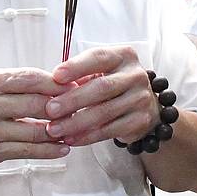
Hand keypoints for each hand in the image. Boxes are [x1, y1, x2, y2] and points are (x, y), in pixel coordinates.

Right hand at [0, 67, 70, 167]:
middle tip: (80, 106)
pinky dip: (49, 150)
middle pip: (35, 105)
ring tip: (75, 127)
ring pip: (35, 131)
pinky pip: (27, 151)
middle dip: (63, 106)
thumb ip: (16, 81)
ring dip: (60, 130)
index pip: (29, 79)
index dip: (56, 83)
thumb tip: (57, 82)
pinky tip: (63, 147)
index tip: (75, 85)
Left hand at [45, 44, 162, 147]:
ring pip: (105, 111)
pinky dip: (88, 136)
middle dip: (73, 99)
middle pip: (102, 87)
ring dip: (77, 122)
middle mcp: (136, 75)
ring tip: (55, 129)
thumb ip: (79, 76)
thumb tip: (51, 86)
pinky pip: (111, 130)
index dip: (76, 66)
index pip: (99, 57)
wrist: (145, 106)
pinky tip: (72, 139)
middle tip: (50, 109)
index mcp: (123, 56)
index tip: (56, 76)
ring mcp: (141, 98)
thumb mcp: (99, 72)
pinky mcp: (141, 120)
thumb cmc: (113, 85)